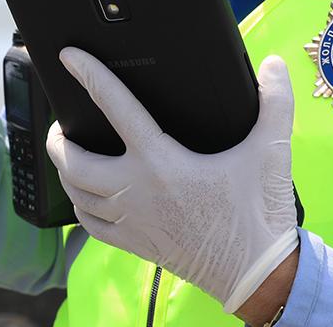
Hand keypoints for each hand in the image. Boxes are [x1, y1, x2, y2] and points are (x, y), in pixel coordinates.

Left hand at [46, 48, 298, 314]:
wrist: (257, 274)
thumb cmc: (259, 214)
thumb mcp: (270, 152)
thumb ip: (275, 104)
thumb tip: (275, 66)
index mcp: (161, 162)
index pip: (116, 108)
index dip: (90, 76)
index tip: (70, 58)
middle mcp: (136, 192)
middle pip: (73, 162)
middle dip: (57, 138)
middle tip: (60, 122)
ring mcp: (131, 221)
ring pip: (75, 194)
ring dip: (65, 171)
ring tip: (67, 154)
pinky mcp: (135, 244)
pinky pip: (89, 225)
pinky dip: (79, 206)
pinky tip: (85, 196)